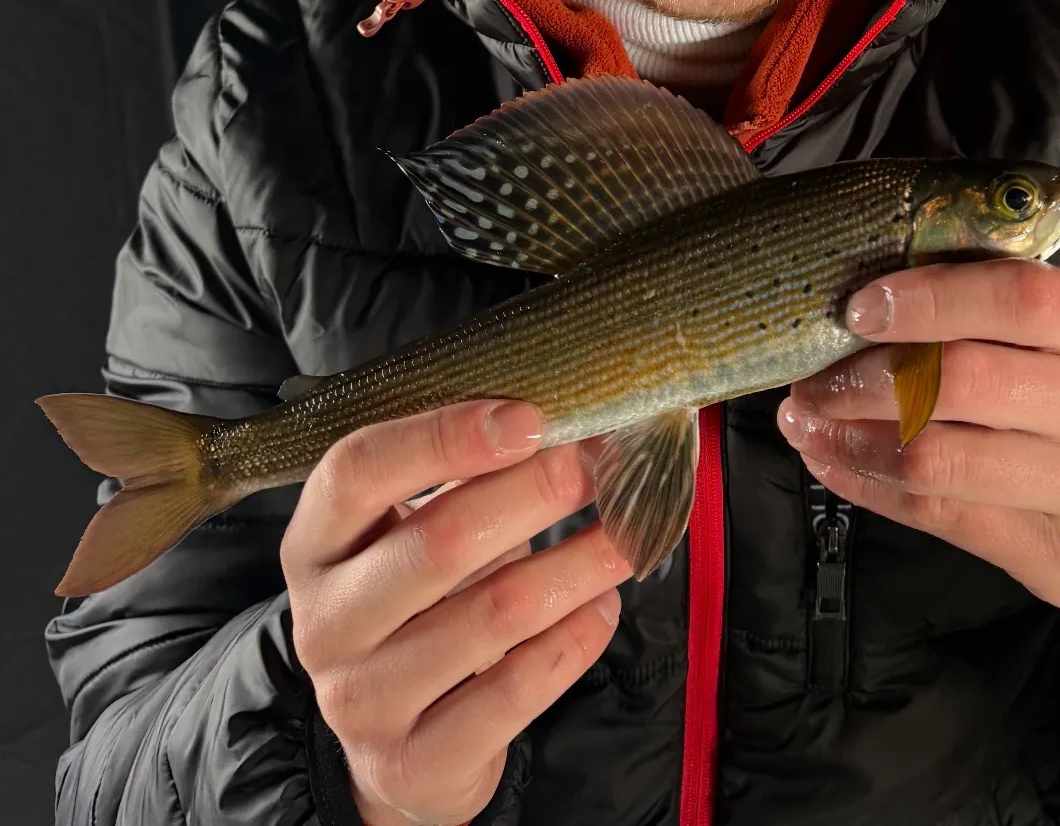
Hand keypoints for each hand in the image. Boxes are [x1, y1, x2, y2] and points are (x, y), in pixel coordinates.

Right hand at [281, 401, 629, 825]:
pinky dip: (575, 638)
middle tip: (600, 467)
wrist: (400, 743)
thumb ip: (466, 479)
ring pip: (494, 614)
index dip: (445, 436)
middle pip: (440, 541)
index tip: (531, 419)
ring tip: (626, 534)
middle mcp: (325, 620)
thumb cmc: (420, 604)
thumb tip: (570, 424)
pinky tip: (602, 605)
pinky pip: (516, 690)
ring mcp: (364, 697)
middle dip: (537, 493)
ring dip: (578, 563)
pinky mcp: (416, 760)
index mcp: (315, 543)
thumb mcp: (414, 534)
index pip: (359, 470)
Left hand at [777, 259, 1059, 621]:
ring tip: (804, 418)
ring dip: (847, 436)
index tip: (860, 307)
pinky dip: (865, 484)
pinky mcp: (1054, 556)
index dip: (927, 299)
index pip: (1016, 299)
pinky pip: (935, 515)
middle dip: (862, 377)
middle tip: (812, 374)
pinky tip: (830, 460)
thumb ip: (1005, 313)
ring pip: (934, 458)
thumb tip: (878, 297)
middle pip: (958, 383)